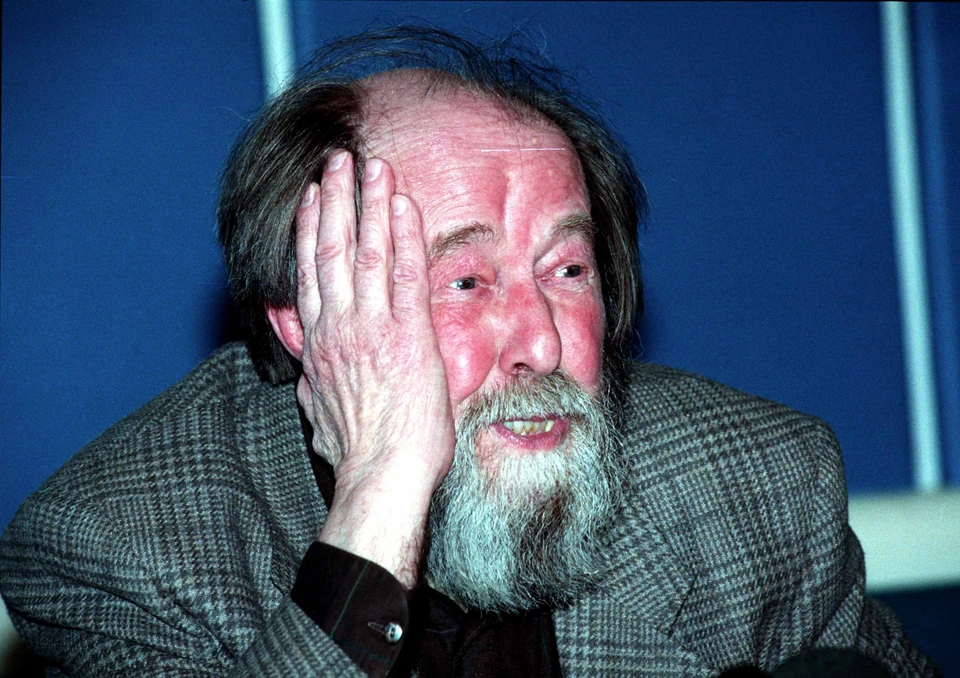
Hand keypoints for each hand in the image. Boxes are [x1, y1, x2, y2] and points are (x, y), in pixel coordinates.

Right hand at [294, 151, 454, 585]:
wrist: (379, 479)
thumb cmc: (357, 453)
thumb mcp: (317, 412)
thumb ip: (311, 380)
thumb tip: (304, 369)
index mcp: (319, 344)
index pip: (311, 274)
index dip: (312, 230)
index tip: (315, 198)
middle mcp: (339, 328)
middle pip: (333, 250)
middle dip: (336, 200)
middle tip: (338, 160)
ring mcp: (372, 329)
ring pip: (367, 252)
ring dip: (368, 203)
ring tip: (370, 165)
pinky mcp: (409, 337)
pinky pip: (406, 275)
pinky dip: (404, 236)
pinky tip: (404, 205)